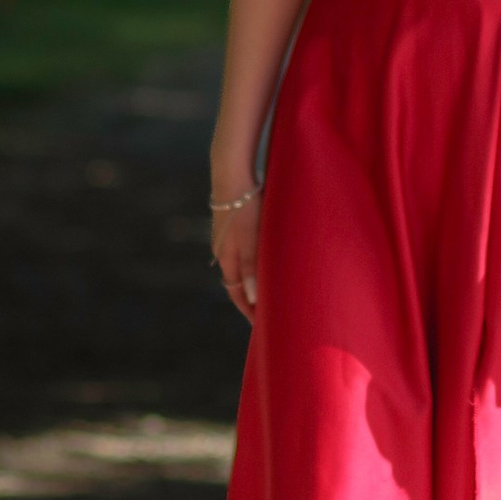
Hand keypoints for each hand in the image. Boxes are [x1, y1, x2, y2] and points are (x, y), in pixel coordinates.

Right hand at [210, 176, 261, 319]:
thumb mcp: (250, 238)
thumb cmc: (244, 205)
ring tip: (274, 291)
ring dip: (256, 281)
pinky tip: (271, 261)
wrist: (232, 172)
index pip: (236, 294)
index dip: (249, 311)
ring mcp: (230, 238)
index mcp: (227, 258)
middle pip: (239, 283)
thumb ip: (251, 267)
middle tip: (271, 313)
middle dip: (253, 300)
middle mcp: (226, 251)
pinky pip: (247, 253)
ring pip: (244, 267)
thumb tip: (253, 298)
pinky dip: (257, 264)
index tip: (262, 327)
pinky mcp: (238, 225)